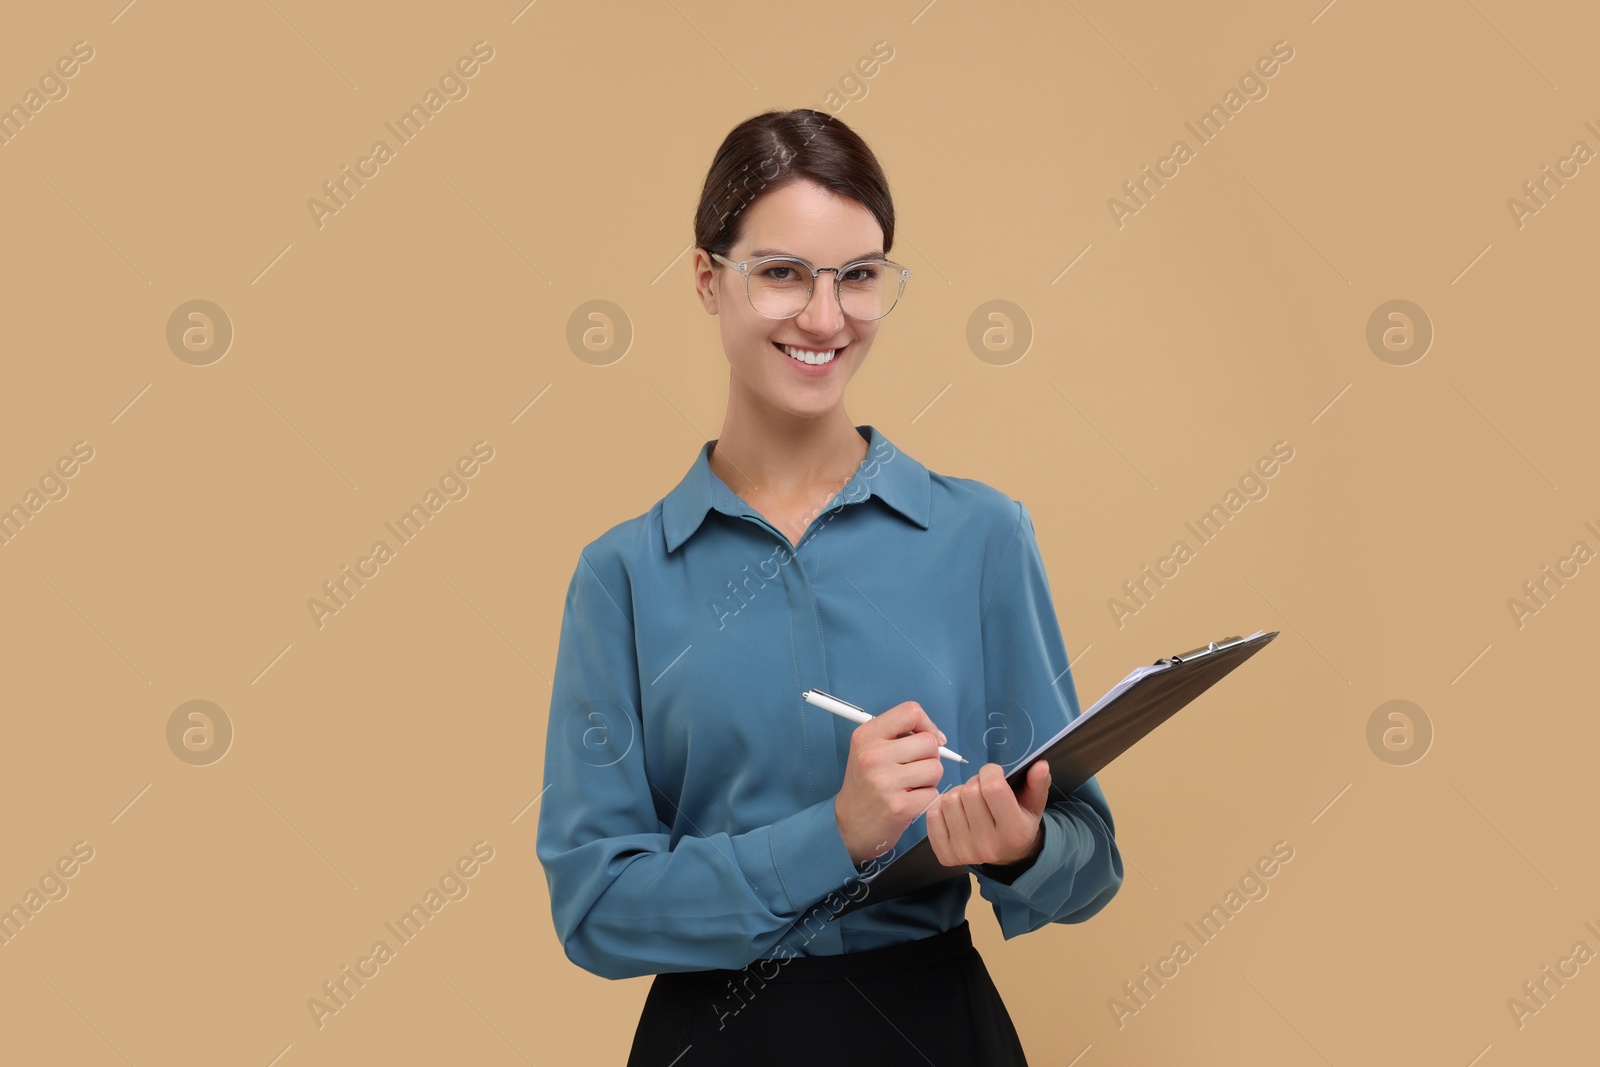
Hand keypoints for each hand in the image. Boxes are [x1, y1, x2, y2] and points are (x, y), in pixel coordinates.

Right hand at [834, 701, 947, 865]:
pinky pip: (934, 793)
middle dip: (930, 756)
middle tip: (914, 768)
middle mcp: (873, 756)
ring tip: (910, 785)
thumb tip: (939, 737)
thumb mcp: (870, 749)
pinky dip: (926, 798)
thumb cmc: (867, 783)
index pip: (911, 712)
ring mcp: (886, 782)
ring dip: (929, 779)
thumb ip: (900, 735)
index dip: (927, 724)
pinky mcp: (900, 807)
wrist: (851, 824)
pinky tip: (909, 801)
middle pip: (929, 742)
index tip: (927, 738)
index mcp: (866, 735)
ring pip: (936, 768)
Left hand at [926, 760, 1050, 868]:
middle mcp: (989, 846)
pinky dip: (941, 806)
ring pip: (949, 800)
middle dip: (975, 782)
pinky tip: (956, 811)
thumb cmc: (1020, 821)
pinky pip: (932, 815)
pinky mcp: (946, 855)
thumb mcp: (1033, 803)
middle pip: (969, 793)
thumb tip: (1040, 765)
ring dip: (958, 793)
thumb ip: (1038, 783)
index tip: (994, 773)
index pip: (993, 788)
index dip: (991, 771)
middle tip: (982, 789)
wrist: (1007, 855)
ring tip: (970, 801)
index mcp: (1015, 832)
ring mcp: (965, 853)